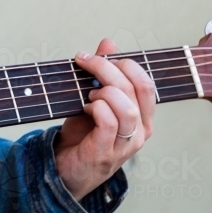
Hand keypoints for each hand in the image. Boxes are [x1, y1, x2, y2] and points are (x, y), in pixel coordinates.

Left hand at [53, 38, 155, 200]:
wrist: (65, 169)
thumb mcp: (93, 99)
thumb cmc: (83, 135)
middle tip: (84, 61)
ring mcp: (125, 145)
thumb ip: (103, 73)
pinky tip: (84, 107)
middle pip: (136, 90)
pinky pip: (109, 122)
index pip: (146, 84)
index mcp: (142, 117)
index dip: (125, 64)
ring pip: (126, 107)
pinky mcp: (106, 153)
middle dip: (108, 68)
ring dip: (103, 91)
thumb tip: (109, 43)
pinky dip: (95, 107)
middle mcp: (140, 131)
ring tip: (87, 92)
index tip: (99, 55)